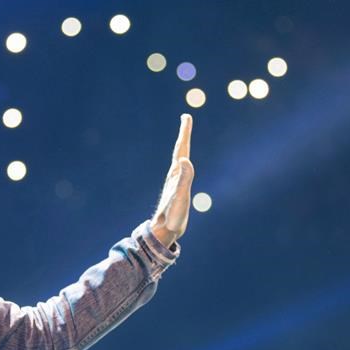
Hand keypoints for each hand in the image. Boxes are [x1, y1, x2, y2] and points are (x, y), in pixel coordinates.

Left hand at [150, 114, 194, 247]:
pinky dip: (183, 161)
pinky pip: (181, 170)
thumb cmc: (172, 217)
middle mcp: (174, 175)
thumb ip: (184, 179)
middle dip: (184, 134)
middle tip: (186, 118)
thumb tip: (184, 160)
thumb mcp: (181, 197)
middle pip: (180, 150)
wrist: (163, 232)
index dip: (185, 133)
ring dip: (183, 146)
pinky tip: (182, 163)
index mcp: (176, 174)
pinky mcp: (176, 190)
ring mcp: (175, 182)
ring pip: (179, 159)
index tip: (186, 116)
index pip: (181, 149)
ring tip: (185, 137)